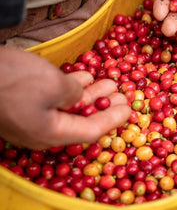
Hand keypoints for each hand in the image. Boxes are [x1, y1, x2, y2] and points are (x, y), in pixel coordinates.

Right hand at [0, 47, 130, 149]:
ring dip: (90, 94)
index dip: (113, 120)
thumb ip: (74, 94)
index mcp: (51, 134)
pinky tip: (82, 76)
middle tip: (122, 93)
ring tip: (109, 80)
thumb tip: (78, 95)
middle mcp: (41, 131)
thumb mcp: (54, 85)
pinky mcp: (20, 103)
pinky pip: (52, 99)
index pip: (91, 131)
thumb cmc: (12, 80)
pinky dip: (70, 88)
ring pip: (68, 107)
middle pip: (81, 120)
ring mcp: (29, 117)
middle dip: (105, 105)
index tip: (130, 109)